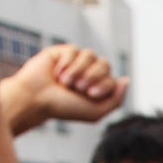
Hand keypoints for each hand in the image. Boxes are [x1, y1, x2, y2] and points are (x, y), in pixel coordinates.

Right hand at [1, 43, 127, 133]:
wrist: (36, 99)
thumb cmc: (64, 108)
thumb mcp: (95, 112)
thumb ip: (116, 100)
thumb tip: (126, 80)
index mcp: (97, 88)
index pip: (113, 79)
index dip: (104, 85)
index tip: (89, 94)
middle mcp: (89, 74)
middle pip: (105, 64)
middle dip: (93, 76)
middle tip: (78, 88)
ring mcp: (76, 62)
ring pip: (90, 54)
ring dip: (78, 71)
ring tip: (65, 82)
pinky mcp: (62, 52)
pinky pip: (74, 50)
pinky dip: (67, 63)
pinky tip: (56, 73)